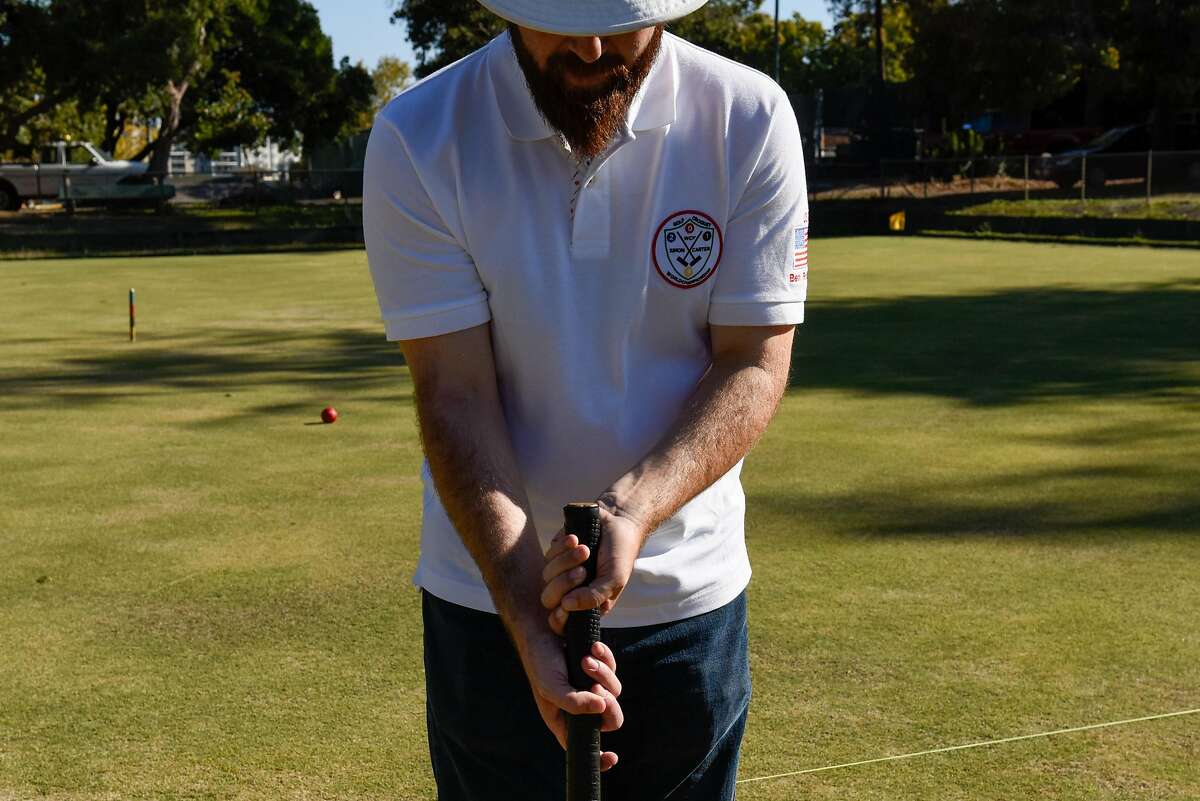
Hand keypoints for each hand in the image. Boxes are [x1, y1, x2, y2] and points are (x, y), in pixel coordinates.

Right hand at [516, 630, 623, 770]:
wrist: (541, 631)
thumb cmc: (541, 663)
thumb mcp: (551, 686)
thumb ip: (573, 701)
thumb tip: (601, 706)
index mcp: (565, 721)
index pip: (585, 747)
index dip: (599, 758)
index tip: (612, 757)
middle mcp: (581, 708)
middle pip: (610, 720)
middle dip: (609, 706)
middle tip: (597, 689)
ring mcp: (591, 688)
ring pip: (614, 691)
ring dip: (602, 674)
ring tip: (585, 659)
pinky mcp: (598, 670)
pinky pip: (612, 670)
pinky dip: (606, 658)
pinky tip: (594, 647)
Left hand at [541, 503, 646, 633]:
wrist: (617, 522)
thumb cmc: (620, 554)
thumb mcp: (615, 578)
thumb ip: (594, 597)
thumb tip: (567, 606)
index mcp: (586, 605)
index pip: (562, 624)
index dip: (559, 619)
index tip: (566, 604)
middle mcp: (571, 592)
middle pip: (549, 599)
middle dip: (564, 583)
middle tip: (583, 570)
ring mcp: (562, 572)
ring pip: (547, 576)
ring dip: (567, 561)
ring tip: (585, 549)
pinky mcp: (557, 553)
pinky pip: (548, 555)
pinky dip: (562, 546)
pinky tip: (576, 538)